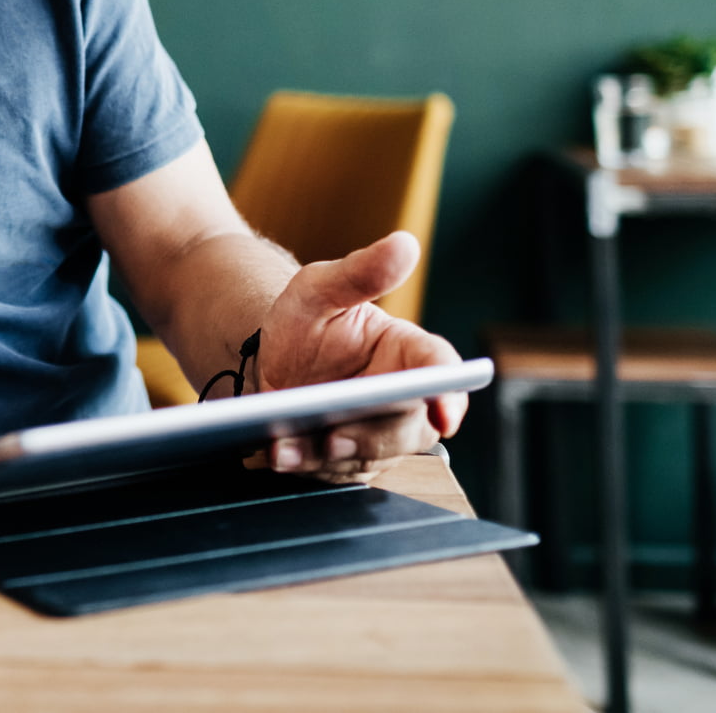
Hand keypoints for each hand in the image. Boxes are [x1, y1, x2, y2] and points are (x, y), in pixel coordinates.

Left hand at [250, 231, 466, 482]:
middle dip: (372, 437)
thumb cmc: (305, 319)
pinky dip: (304, 465)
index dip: (448, 392)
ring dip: (329, 457)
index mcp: (408, 352)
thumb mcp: (321, 288)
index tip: (442, 411)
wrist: (267, 357)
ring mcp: (376, 434)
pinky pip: (333, 472)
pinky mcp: (347, 461)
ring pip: (368, 456)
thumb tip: (404, 243)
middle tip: (335, 437)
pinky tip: (275, 454)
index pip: (440, 369)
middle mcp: (402, 399)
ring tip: (287, 448)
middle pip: (408, 427)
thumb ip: (360, 272)